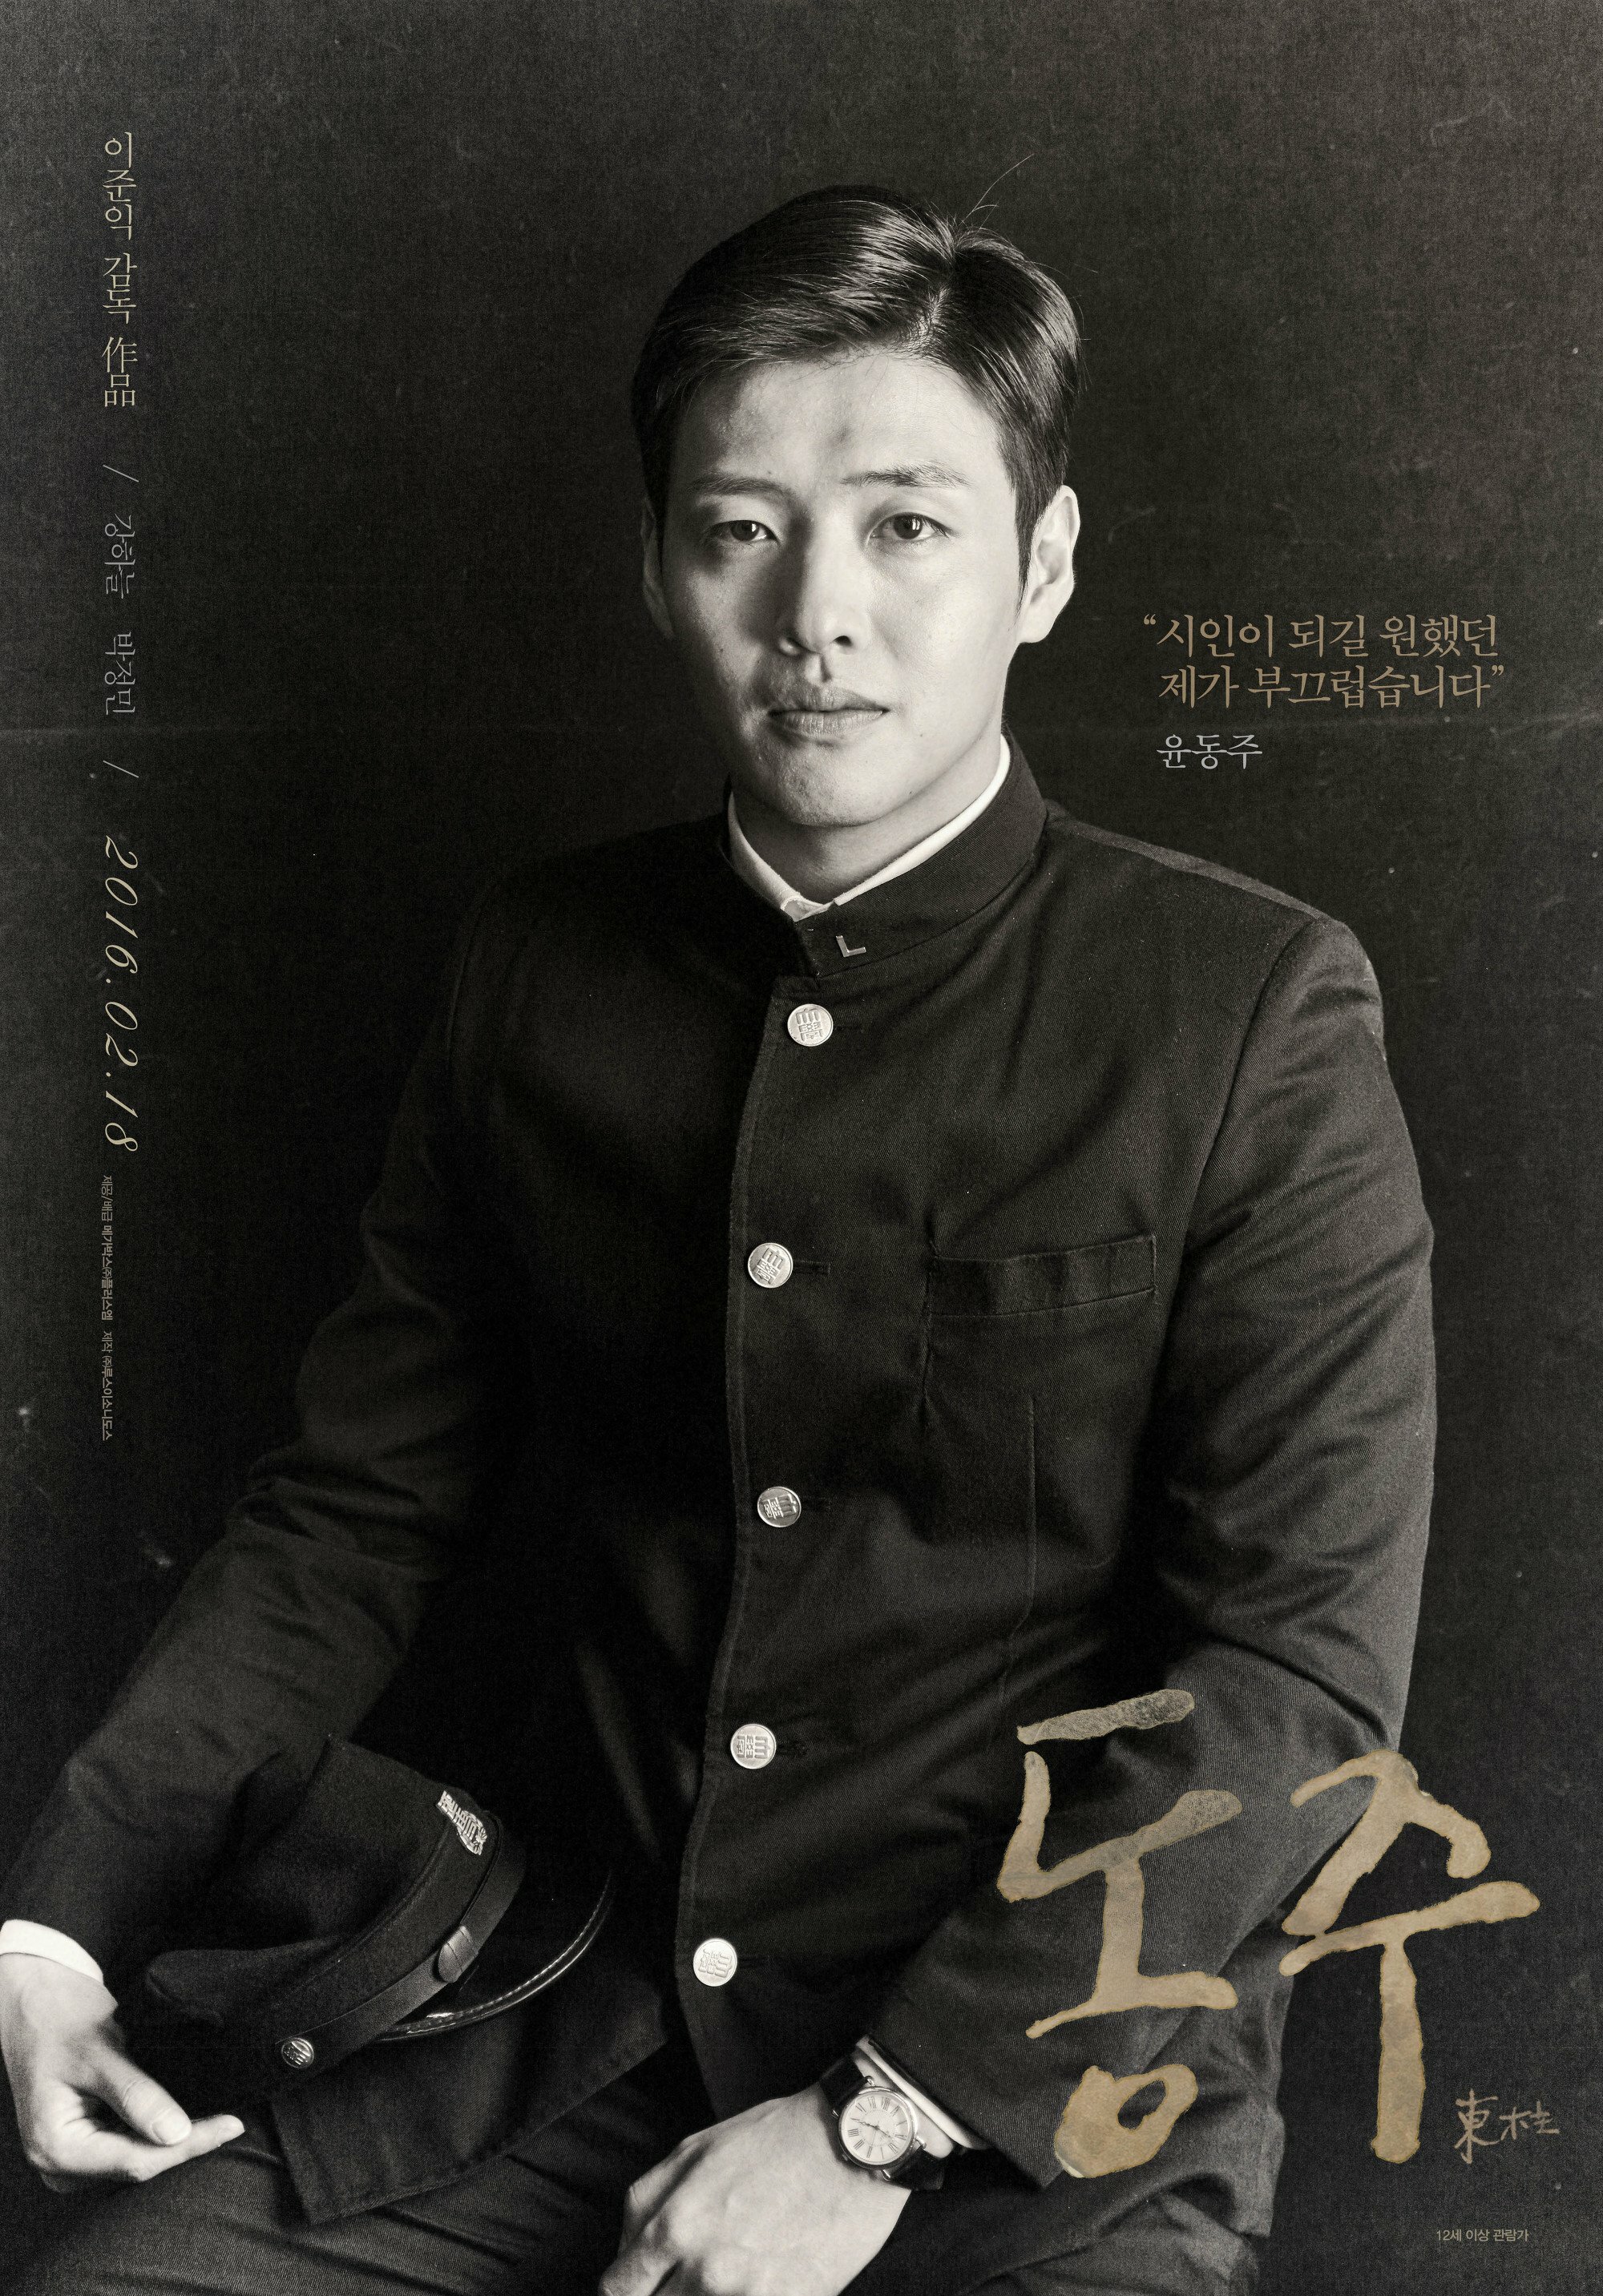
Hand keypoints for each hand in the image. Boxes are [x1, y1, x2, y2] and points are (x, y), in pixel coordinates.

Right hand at [0, 1953, 243, 2189]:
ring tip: (217, 2118)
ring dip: (173, 2141)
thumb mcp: (98, 2051)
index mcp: (55, 2147)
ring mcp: (70, 2157)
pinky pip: (128, 2144)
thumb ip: (135, 2094)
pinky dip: (157, 2131)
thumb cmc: (59, 2018)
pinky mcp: (83, 2142)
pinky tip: (187, 2116)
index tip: (230, 2125)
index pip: (135, 2161)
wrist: (35, 2000)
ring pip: (135, 2158)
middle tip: (232, 2122)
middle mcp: (58, 2164)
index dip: (187, 2147)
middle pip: (136, 2165)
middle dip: (183, 2147)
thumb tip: (176, 2134)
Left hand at [600, 2081, 909, 2295]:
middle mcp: (704, 2270)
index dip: (622, 2294)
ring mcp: (746, 2295)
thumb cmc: (774, 2139)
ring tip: (723, 2274)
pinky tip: (755, 2281)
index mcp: (674, 2225)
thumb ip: (647, 2202)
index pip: (618, 2290)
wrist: (853, 2146)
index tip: (635, 2289)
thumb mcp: (694, 2149)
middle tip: (681, 2280)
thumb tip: (627, 2251)